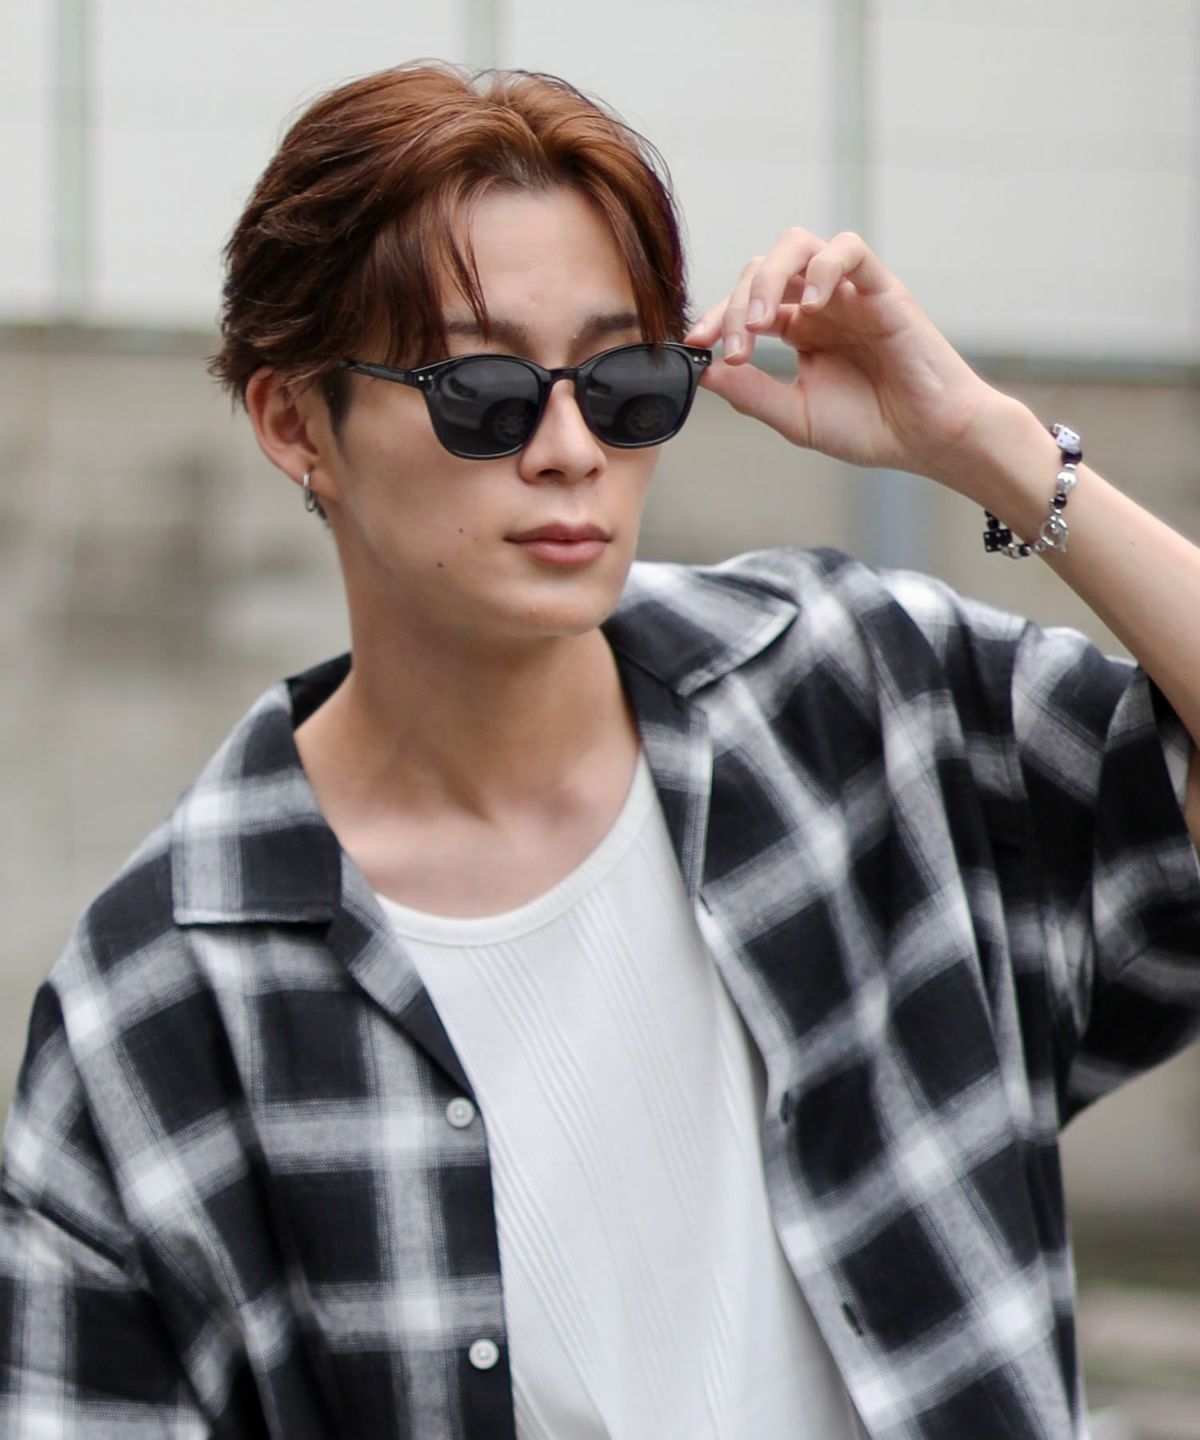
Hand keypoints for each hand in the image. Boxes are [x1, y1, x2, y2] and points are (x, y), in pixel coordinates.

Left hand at [685, 229, 999, 484]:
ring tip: (761, 323)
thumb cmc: (871, 428)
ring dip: (769, 278)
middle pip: (763, 270)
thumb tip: (703, 371)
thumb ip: (752, 393)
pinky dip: (823, 267)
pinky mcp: (882, 288)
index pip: (746, 304)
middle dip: (737, 304)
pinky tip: (809, 304)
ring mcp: (850, 292)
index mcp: (798, 331)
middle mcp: (820, 304)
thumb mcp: (797, 416)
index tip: (695, 345)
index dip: (717, 318)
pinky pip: (849, 249)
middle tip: (734, 346)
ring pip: (799, 246)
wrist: (927, 439)